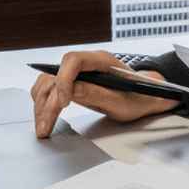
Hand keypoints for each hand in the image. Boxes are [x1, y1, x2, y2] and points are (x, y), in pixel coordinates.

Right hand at [31, 50, 178, 137]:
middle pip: (56, 74)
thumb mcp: (123, 102)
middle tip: (46, 126)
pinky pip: (51, 88)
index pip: (74, 60)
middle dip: (48, 101)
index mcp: (103, 61)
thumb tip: (72, 90)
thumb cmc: (139, 98)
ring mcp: (78, 73)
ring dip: (42, 104)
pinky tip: (45, 118)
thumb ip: (98, 95)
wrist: (146, 98)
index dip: (64, 79)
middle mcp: (87, 63)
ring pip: (49, 82)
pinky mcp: (73, 83)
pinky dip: (44, 103)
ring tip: (43, 127)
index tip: (64, 103)